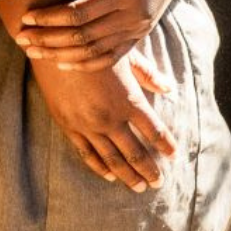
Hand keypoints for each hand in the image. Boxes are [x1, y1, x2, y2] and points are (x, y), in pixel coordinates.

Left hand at [16, 0, 224, 70]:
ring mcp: (140, 29)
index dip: (50, 18)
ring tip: (35, 52)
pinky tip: (64, 63)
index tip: (28, 17)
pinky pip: (112, 57)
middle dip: (49, 40)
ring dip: (61, 55)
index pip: (80, 13)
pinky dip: (87, 64)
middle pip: (83, 37)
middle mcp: (135, 16)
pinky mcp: (142, 34)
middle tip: (21, 39)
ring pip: (95, 52)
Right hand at [31, 51, 177, 190]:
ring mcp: (88, 125)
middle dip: (149, 170)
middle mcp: (109, 117)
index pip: (154, 130)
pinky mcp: (69, 126)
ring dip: (128, 176)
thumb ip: (149, 75)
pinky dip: (100, 167)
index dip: (166, 145)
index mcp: (128, 100)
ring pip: (112, 159)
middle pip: (135, 153)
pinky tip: (109, 176)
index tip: (174, 156)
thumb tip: (169, 90)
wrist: (56, 43)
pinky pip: (87, 153)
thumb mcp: (126, 54)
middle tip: (159, 183)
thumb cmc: (96, 45)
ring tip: (140, 187)